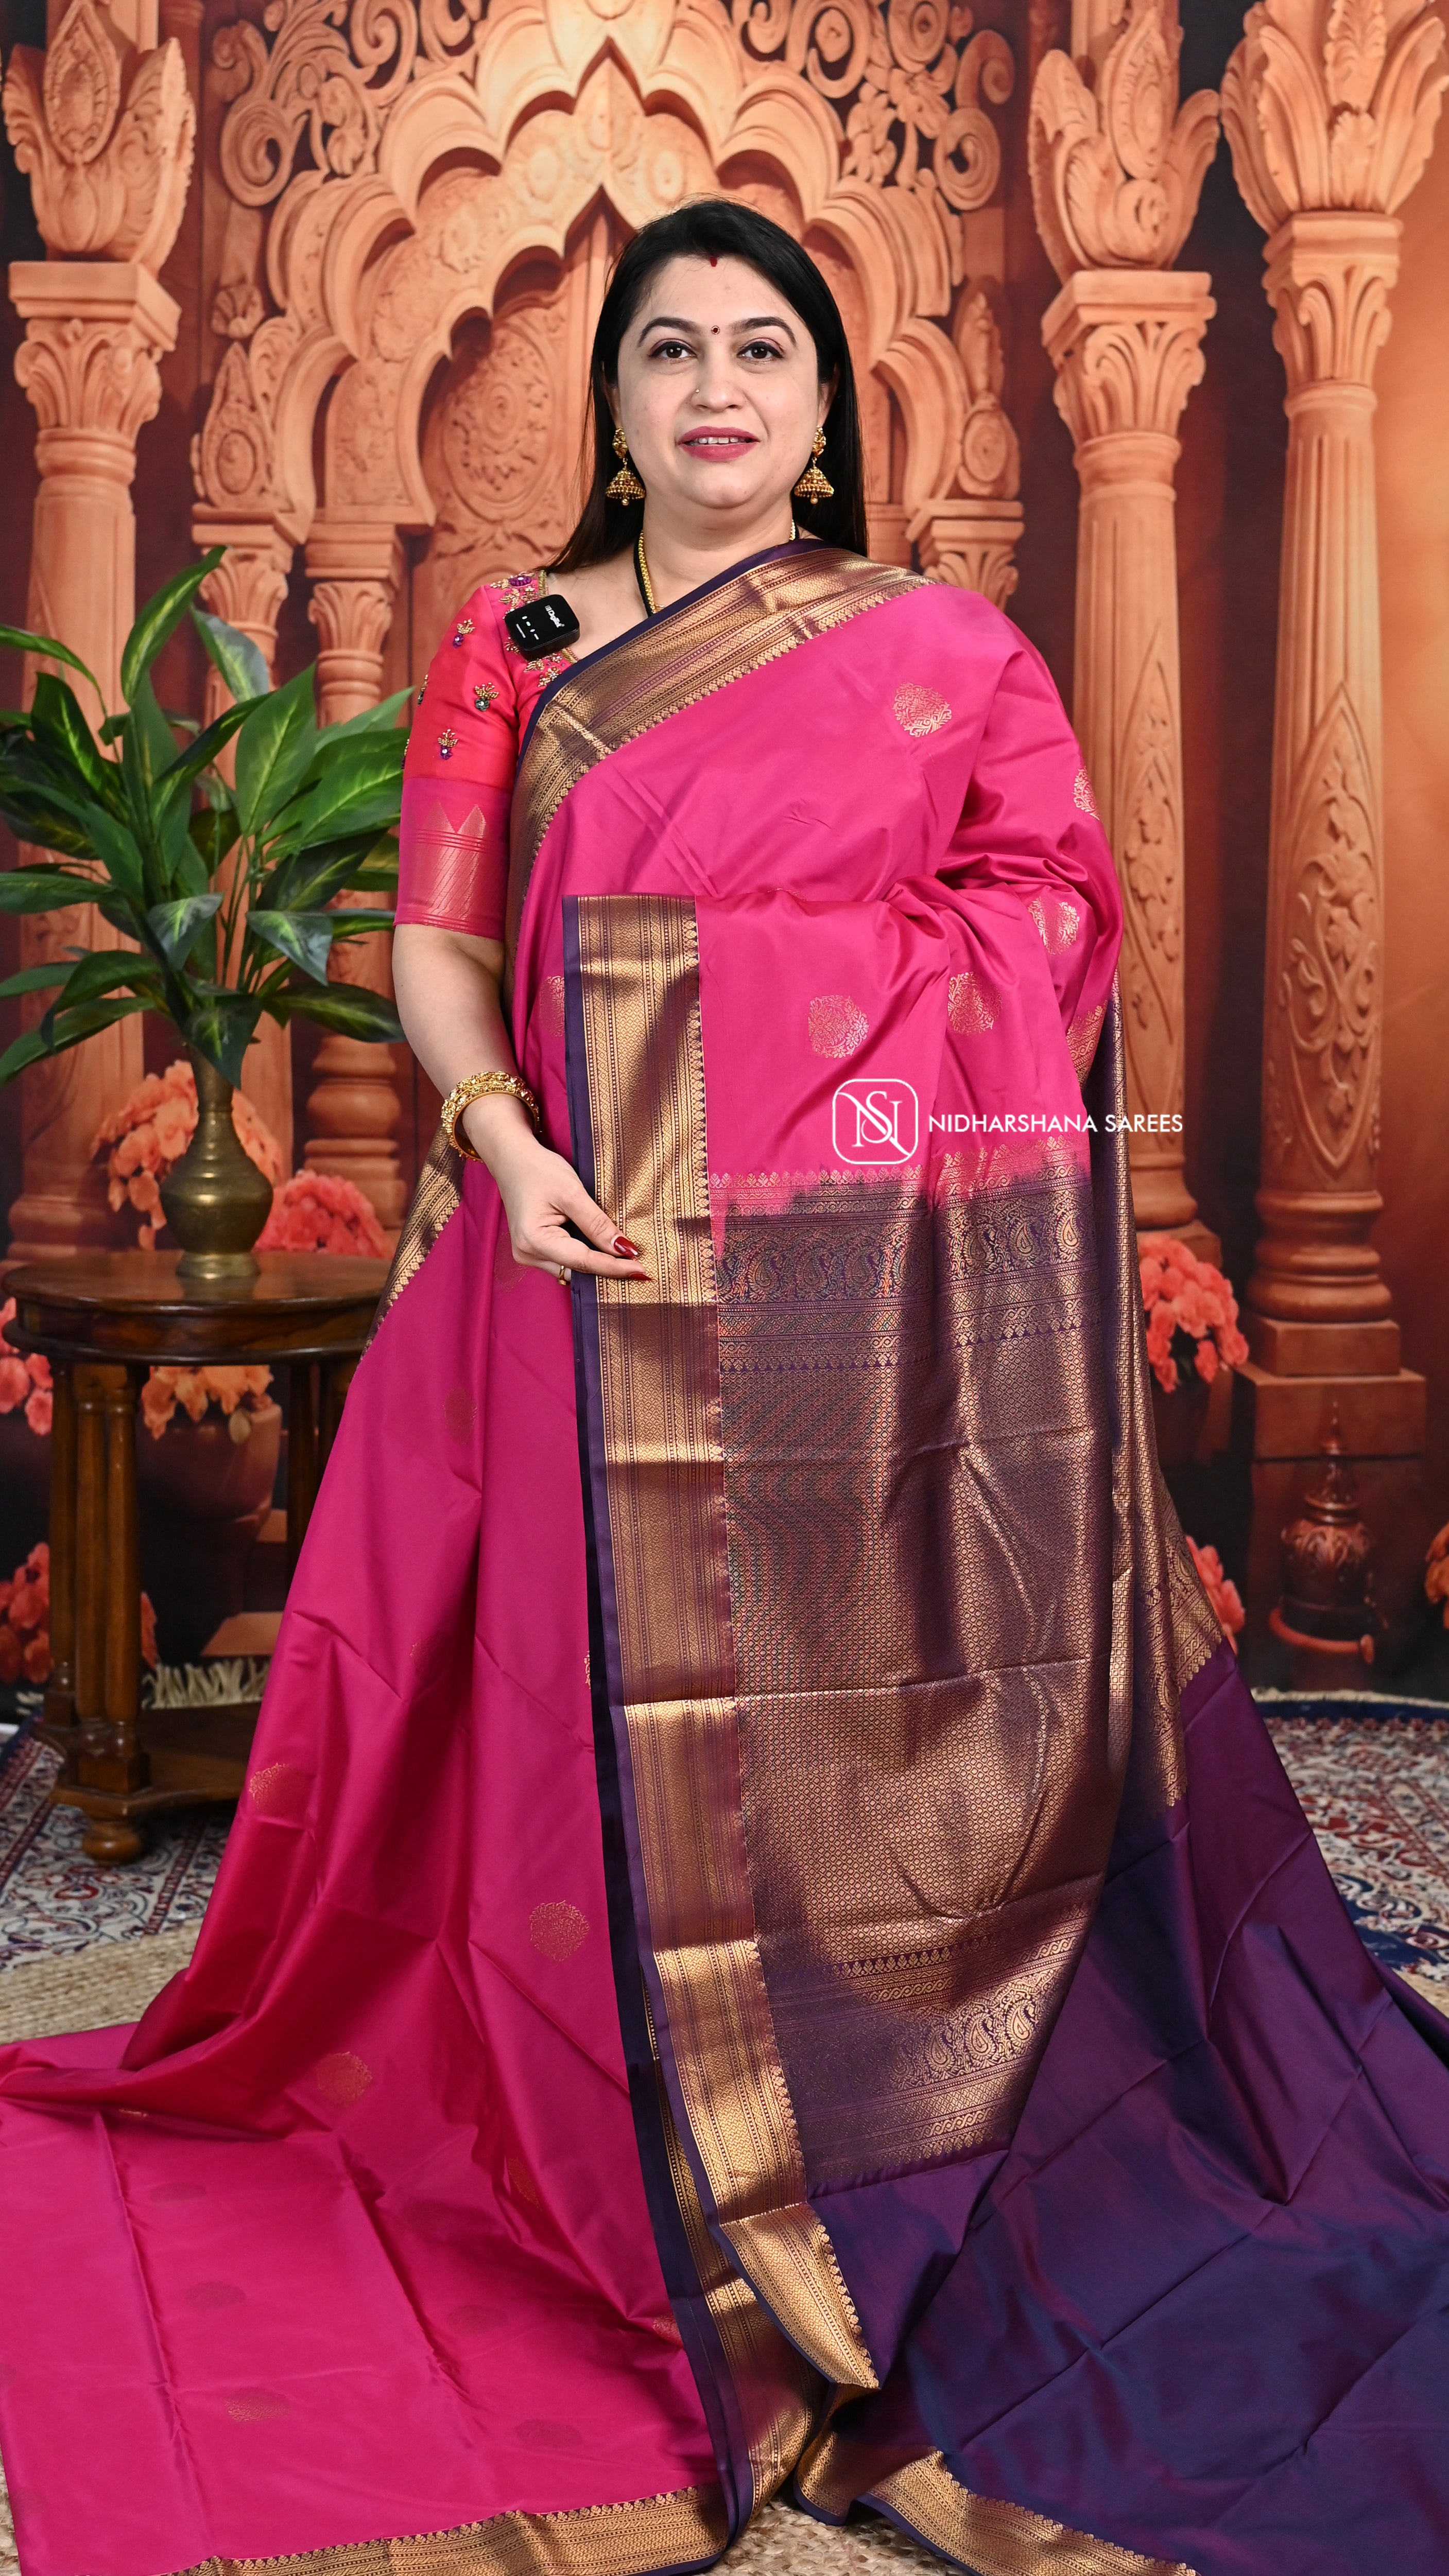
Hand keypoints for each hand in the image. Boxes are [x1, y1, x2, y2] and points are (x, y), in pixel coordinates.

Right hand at [477, 1117, 648, 1279]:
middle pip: (577, 1270)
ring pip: (572, 1270)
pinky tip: (604, 1252)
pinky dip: (585, 1257)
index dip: (614, 1267)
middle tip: (641, 1269)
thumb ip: (597, 1224)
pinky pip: (565, 1262)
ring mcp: (528, 1255)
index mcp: (534, 1240)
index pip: (583, 1261)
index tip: (642, 1270)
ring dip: (597, 1264)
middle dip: (607, 1269)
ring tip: (626, 1261)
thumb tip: (624, 1250)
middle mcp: (527, 1254)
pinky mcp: (533, 1250)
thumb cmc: (538, 1169)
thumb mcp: (572, 1193)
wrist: (513, 1159)